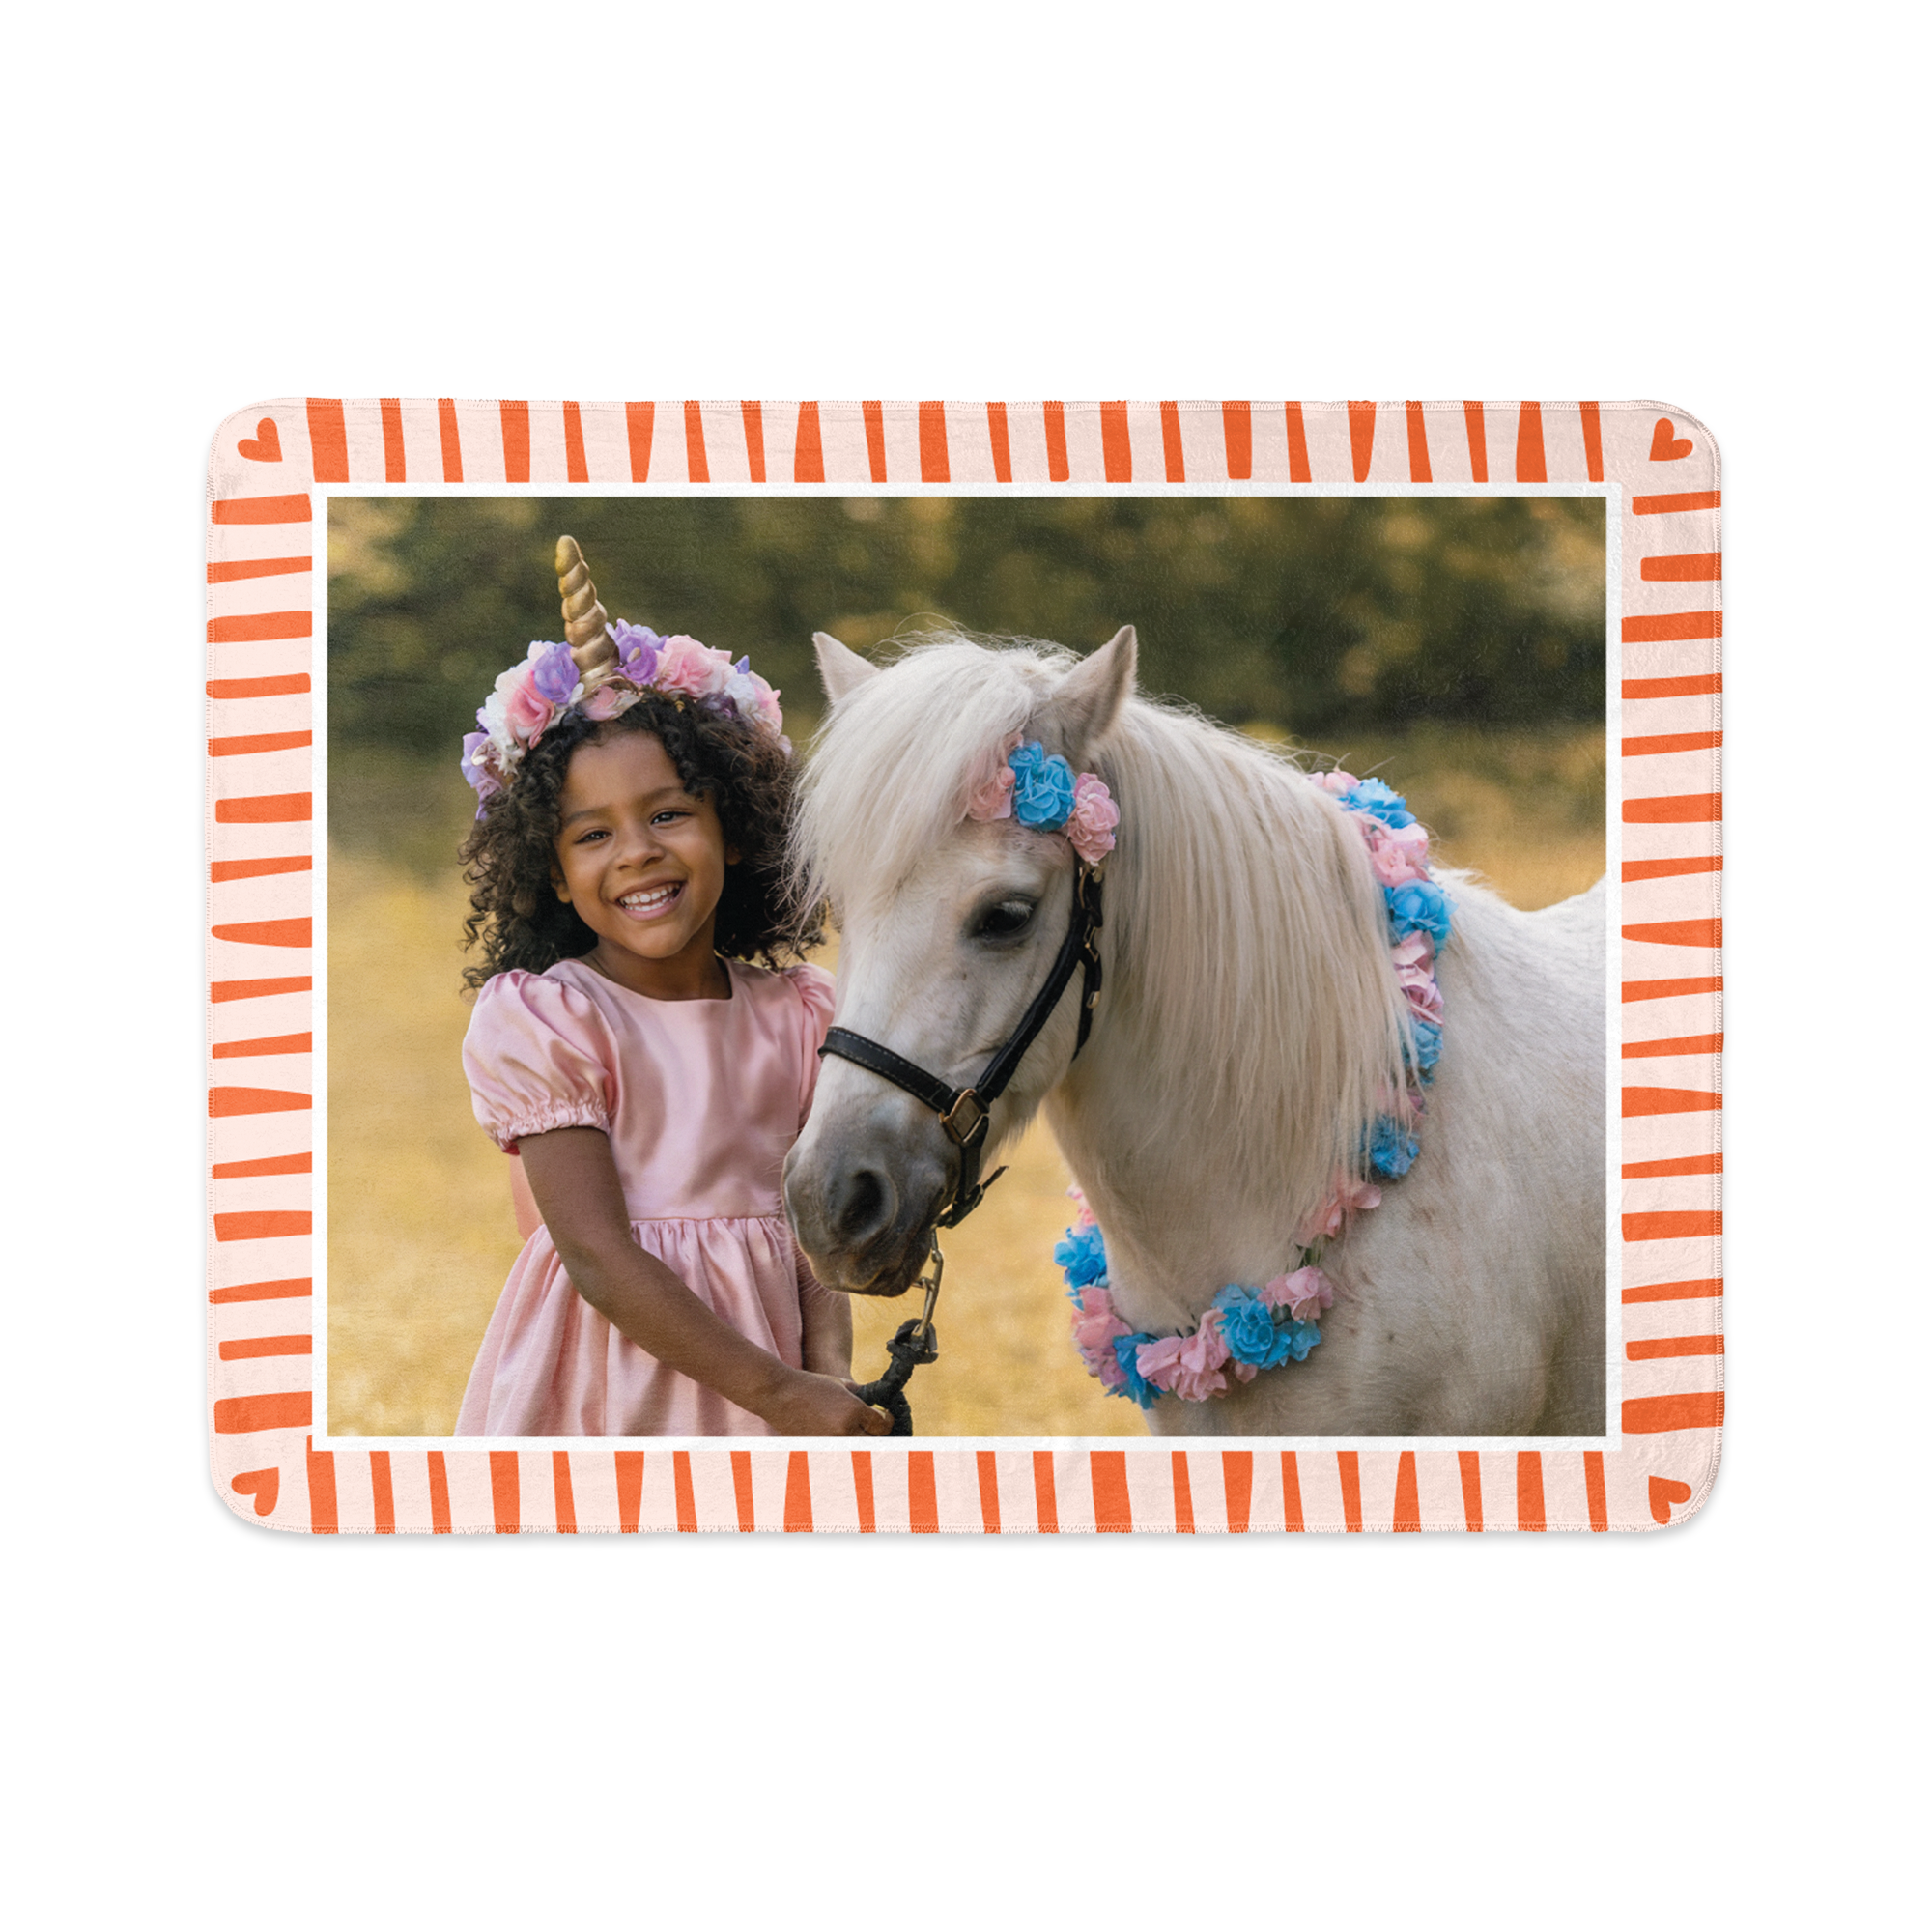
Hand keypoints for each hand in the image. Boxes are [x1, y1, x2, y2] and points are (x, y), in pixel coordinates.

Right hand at [758, 1367, 893, 1436]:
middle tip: (874, 1427)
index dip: (886, 1420)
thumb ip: (859, 1396)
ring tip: (856, 1431)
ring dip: (860, 1442)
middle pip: (874, 1442)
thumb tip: (874, 1405)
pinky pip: (839, 1452)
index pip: (883, 1426)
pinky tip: (840, 1436)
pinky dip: (842, 1447)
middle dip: (876, 1434)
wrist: (778, 1394)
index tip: (885, 1416)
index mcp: (853, 1411)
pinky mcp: (818, 1449)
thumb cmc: (809, 1385)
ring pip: (857, 1449)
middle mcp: (845, 1430)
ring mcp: (831, 1442)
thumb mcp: (839, 1384)